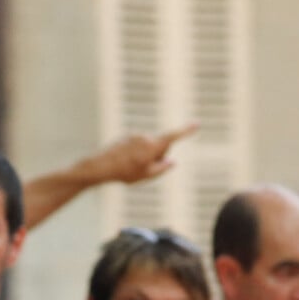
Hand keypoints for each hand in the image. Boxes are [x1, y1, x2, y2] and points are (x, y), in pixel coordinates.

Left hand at [77, 123, 198, 185]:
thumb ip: (162, 168)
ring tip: (131, 167)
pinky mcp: (127, 137)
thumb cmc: (124, 172)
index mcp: (152, 146)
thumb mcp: (146, 176)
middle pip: (160, 145)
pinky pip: (138, 145)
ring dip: (145, 156)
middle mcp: (145, 137)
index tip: (197, 124)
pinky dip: (136, 153)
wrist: (101, 166)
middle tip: (143, 169)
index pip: (173, 137)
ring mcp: (135, 135)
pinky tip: (125, 162)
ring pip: (148, 146)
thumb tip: (172, 162)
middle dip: (158, 156)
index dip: (186, 131)